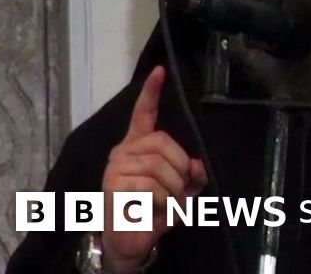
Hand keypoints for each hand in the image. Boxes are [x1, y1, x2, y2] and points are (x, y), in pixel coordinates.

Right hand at [100, 65, 206, 270]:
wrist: (131, 239)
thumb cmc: (154, 211)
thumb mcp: (183, 191)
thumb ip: (193, 174)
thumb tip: (197, 165)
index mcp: (139, 146)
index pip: (144, 114)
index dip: (152, 93)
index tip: (160, 71)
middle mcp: (124, 150)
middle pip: (165, 144)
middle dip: (180, 170)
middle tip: (176, 191)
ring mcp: (116, 166)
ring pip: (160, 168)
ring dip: (172, 191)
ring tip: (164, 204)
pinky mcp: (113, 184)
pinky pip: (152, 187)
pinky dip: (162, 203)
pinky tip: (152, 210)